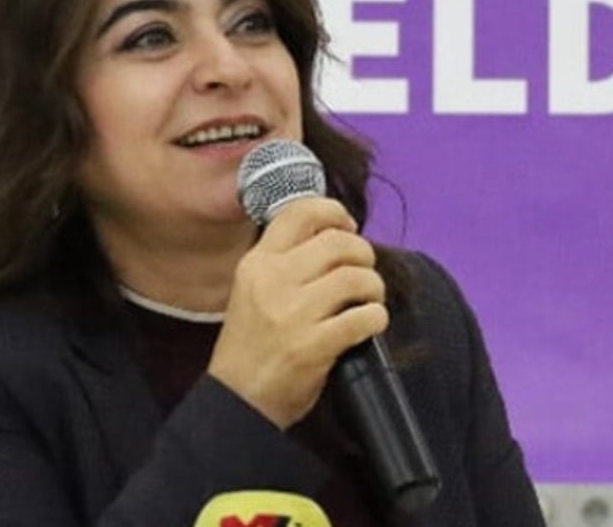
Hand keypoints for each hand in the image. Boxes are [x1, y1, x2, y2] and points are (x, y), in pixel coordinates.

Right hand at [208, 197, 387, 428]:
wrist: (236, 401)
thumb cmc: (251, 345)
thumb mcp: (253, 290)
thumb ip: (286, 261)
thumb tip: (337, 234)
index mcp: (258, 262)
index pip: (301, 211)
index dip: (335, 213)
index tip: (348, 228)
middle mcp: (274, 280)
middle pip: (339, 242)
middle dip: (364, 255)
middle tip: (363, 275)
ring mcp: (294, 313)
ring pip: (358, 277)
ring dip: (374, 289)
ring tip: (367, 302)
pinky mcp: (315, 345)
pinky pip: (366, 316)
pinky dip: (376, 319)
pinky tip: (367, 326)